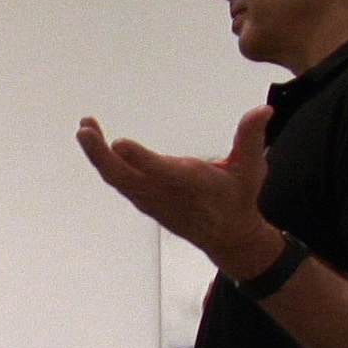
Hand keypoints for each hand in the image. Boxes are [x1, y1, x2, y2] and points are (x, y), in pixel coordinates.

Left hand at [76, 106, 281, 276]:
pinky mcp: (142, 199)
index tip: (119, 143)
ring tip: (85, 127)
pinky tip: (93, 140)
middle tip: (84, 130)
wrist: (227, 237)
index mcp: (190, 184)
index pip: (160, 171)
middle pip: (124, 177)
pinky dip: (104, 162)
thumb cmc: (238, 198)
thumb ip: (251, 138)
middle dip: (100, 155)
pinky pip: (118, 181)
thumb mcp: (251, 169)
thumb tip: (263, 109)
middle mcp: (163, 193)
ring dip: (97, 154)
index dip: (139, 159)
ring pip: (116, 179)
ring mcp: (149, 199)